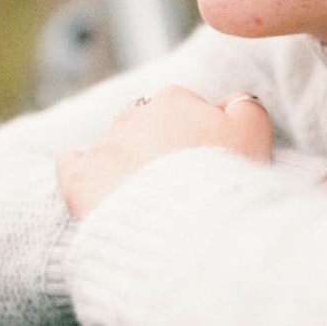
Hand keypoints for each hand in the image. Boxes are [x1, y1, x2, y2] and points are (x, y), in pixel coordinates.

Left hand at [56, 86, 272, 218]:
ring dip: (124, 161)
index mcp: (174, 100)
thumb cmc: (224, 179)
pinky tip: (96, 184)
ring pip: (112, 144)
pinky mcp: (79, 178)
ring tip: (146, 195)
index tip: (204, 160)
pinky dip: (81, 169)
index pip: (182, 107)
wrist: (187, 226)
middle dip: (156, 144)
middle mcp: (133, 115)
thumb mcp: (254, 133)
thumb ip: (243, 105)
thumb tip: (230, 102)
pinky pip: (71, 163)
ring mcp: (103, 146)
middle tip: (177, 180)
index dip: (195, 134)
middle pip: (145, 124)